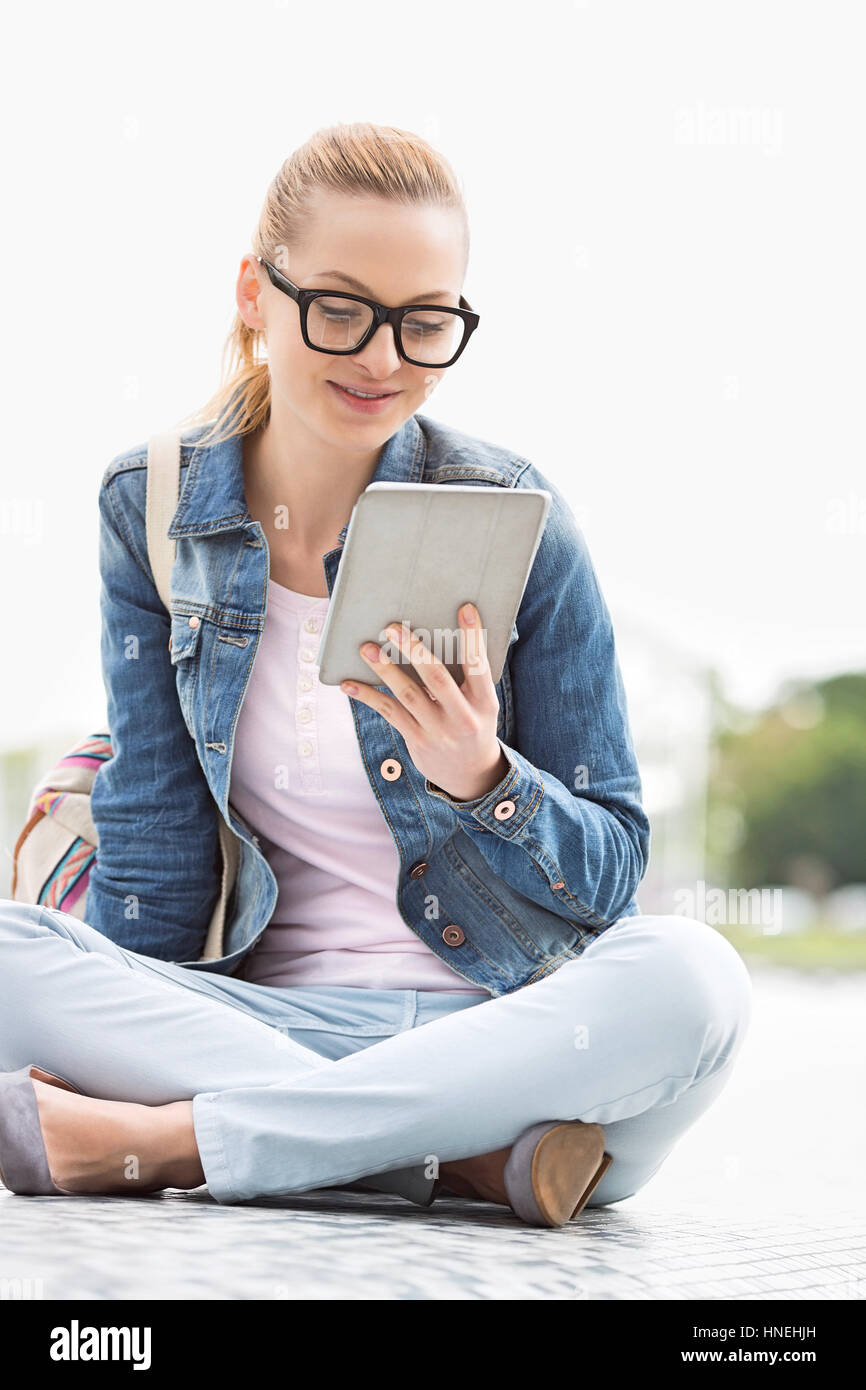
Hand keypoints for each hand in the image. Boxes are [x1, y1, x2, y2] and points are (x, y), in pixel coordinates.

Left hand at [340, 603, 508, 801]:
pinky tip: (349, 684)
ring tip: (367, 648)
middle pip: (437, 678)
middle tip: (393, 627)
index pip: (479, 664)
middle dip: (414, 650)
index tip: (465, 608)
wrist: (471, 774)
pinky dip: (368, 697)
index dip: (472, 636)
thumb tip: (440, 633)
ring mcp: (438, 731)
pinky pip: (389, 713)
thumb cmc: (473, 723)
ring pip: (408, 695)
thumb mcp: (481, 703)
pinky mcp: (417, 740)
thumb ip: (468, 676)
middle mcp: (462, 716)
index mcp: (484, 701)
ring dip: (385, 670)